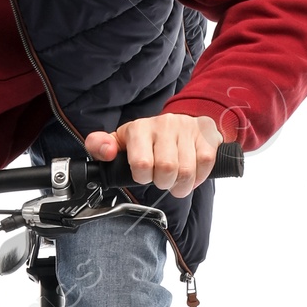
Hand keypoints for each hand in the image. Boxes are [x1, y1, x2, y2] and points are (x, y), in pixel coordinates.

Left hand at [82, 113, 222, 198]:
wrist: (180, 121)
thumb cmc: (147, 139)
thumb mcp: (120, 142)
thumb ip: (100, 146)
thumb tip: (106, 152)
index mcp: (139, 129)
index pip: (141, 163)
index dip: (143, 177)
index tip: (144, 175)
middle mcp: (163, 124)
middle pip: (166, 169)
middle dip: (164, 183)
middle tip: (163, 180)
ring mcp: (186, 127)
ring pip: (187, 170)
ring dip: (182, 184)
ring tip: (177, 180)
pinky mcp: (206, 133)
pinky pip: (206, 163)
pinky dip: (199, 176)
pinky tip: (192, 173)